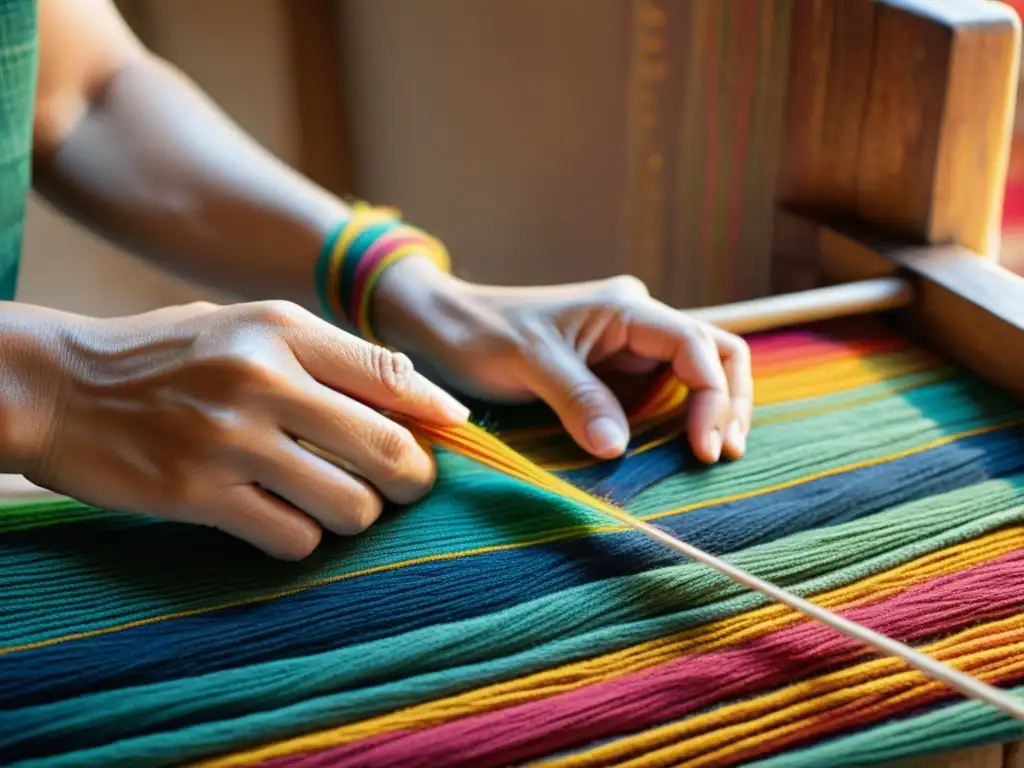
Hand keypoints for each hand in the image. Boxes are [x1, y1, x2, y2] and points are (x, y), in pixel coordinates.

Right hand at [16, 300, 468, 558]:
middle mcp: (262, 380)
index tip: (452, 433)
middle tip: (406, 487)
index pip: (394, 375)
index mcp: (281, 329)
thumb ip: (324, 354)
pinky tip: (281, 518)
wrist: (56, 385)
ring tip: (334, 502)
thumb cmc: (167, 355)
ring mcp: (229, 440)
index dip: (438, 414)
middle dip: (414, 480)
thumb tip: (418, 396)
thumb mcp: (245, 326)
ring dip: (355, 514)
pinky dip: (301, 538)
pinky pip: (292, 538)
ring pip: (350, 506)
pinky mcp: (197, 494)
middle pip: (389, 450)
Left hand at [373, 258, 751, 462]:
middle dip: (728, 403)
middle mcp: (637, 327)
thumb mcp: (528, 362)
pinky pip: (659, 400)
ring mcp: (627, 353)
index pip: (698, 346)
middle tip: (722, 455)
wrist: (443, 327)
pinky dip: (675, 426)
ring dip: (709, 415)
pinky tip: (675, 456)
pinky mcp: (612, 379)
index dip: (713, 397)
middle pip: (715, 356)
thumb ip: (577, 399)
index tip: (704, 448)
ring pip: (694, 379)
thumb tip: (618, 449)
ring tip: (709, 459)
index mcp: (626, 309)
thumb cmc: (481, 332)